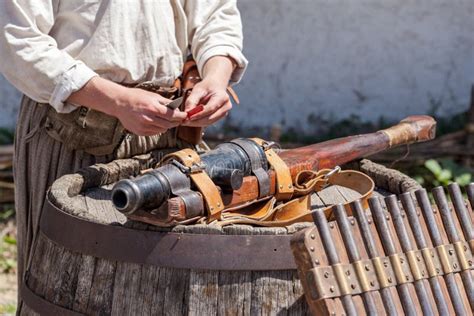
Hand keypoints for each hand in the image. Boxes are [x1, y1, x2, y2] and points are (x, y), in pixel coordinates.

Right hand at [68, 77, 186, 135]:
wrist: (119, 103)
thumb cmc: (136, 96)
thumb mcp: (152, 95)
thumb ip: (165, 103)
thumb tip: (177, 108)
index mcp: (153, 108)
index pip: (172, 115)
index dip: (180, 116)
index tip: (185, 116)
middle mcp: (148, 119)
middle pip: (169, 124)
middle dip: (175, 122)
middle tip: (179, 120)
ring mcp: (143, 127)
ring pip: (162, 130)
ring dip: (167, 126)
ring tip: (168, 120)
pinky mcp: (139, 132)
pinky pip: (154, 132)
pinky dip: (158, 129)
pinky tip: (157, 123)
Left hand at [181, 78, 231, 126]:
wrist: (215, 86)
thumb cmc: (207, 87)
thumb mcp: (198, 89)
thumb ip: (192, 100)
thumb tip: (187, 112)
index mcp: (222, 97)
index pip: (210, 108)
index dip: (199, 114)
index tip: (188, 117)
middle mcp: (226, 106)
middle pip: (210, 117)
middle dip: (196, 121)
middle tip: (184, 121)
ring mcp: (224, 112)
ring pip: (209, 122)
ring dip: (197, 123)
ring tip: (186, 121)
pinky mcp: (220, 117)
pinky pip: (209, 122)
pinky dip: (199, 122)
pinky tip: (191, 121)